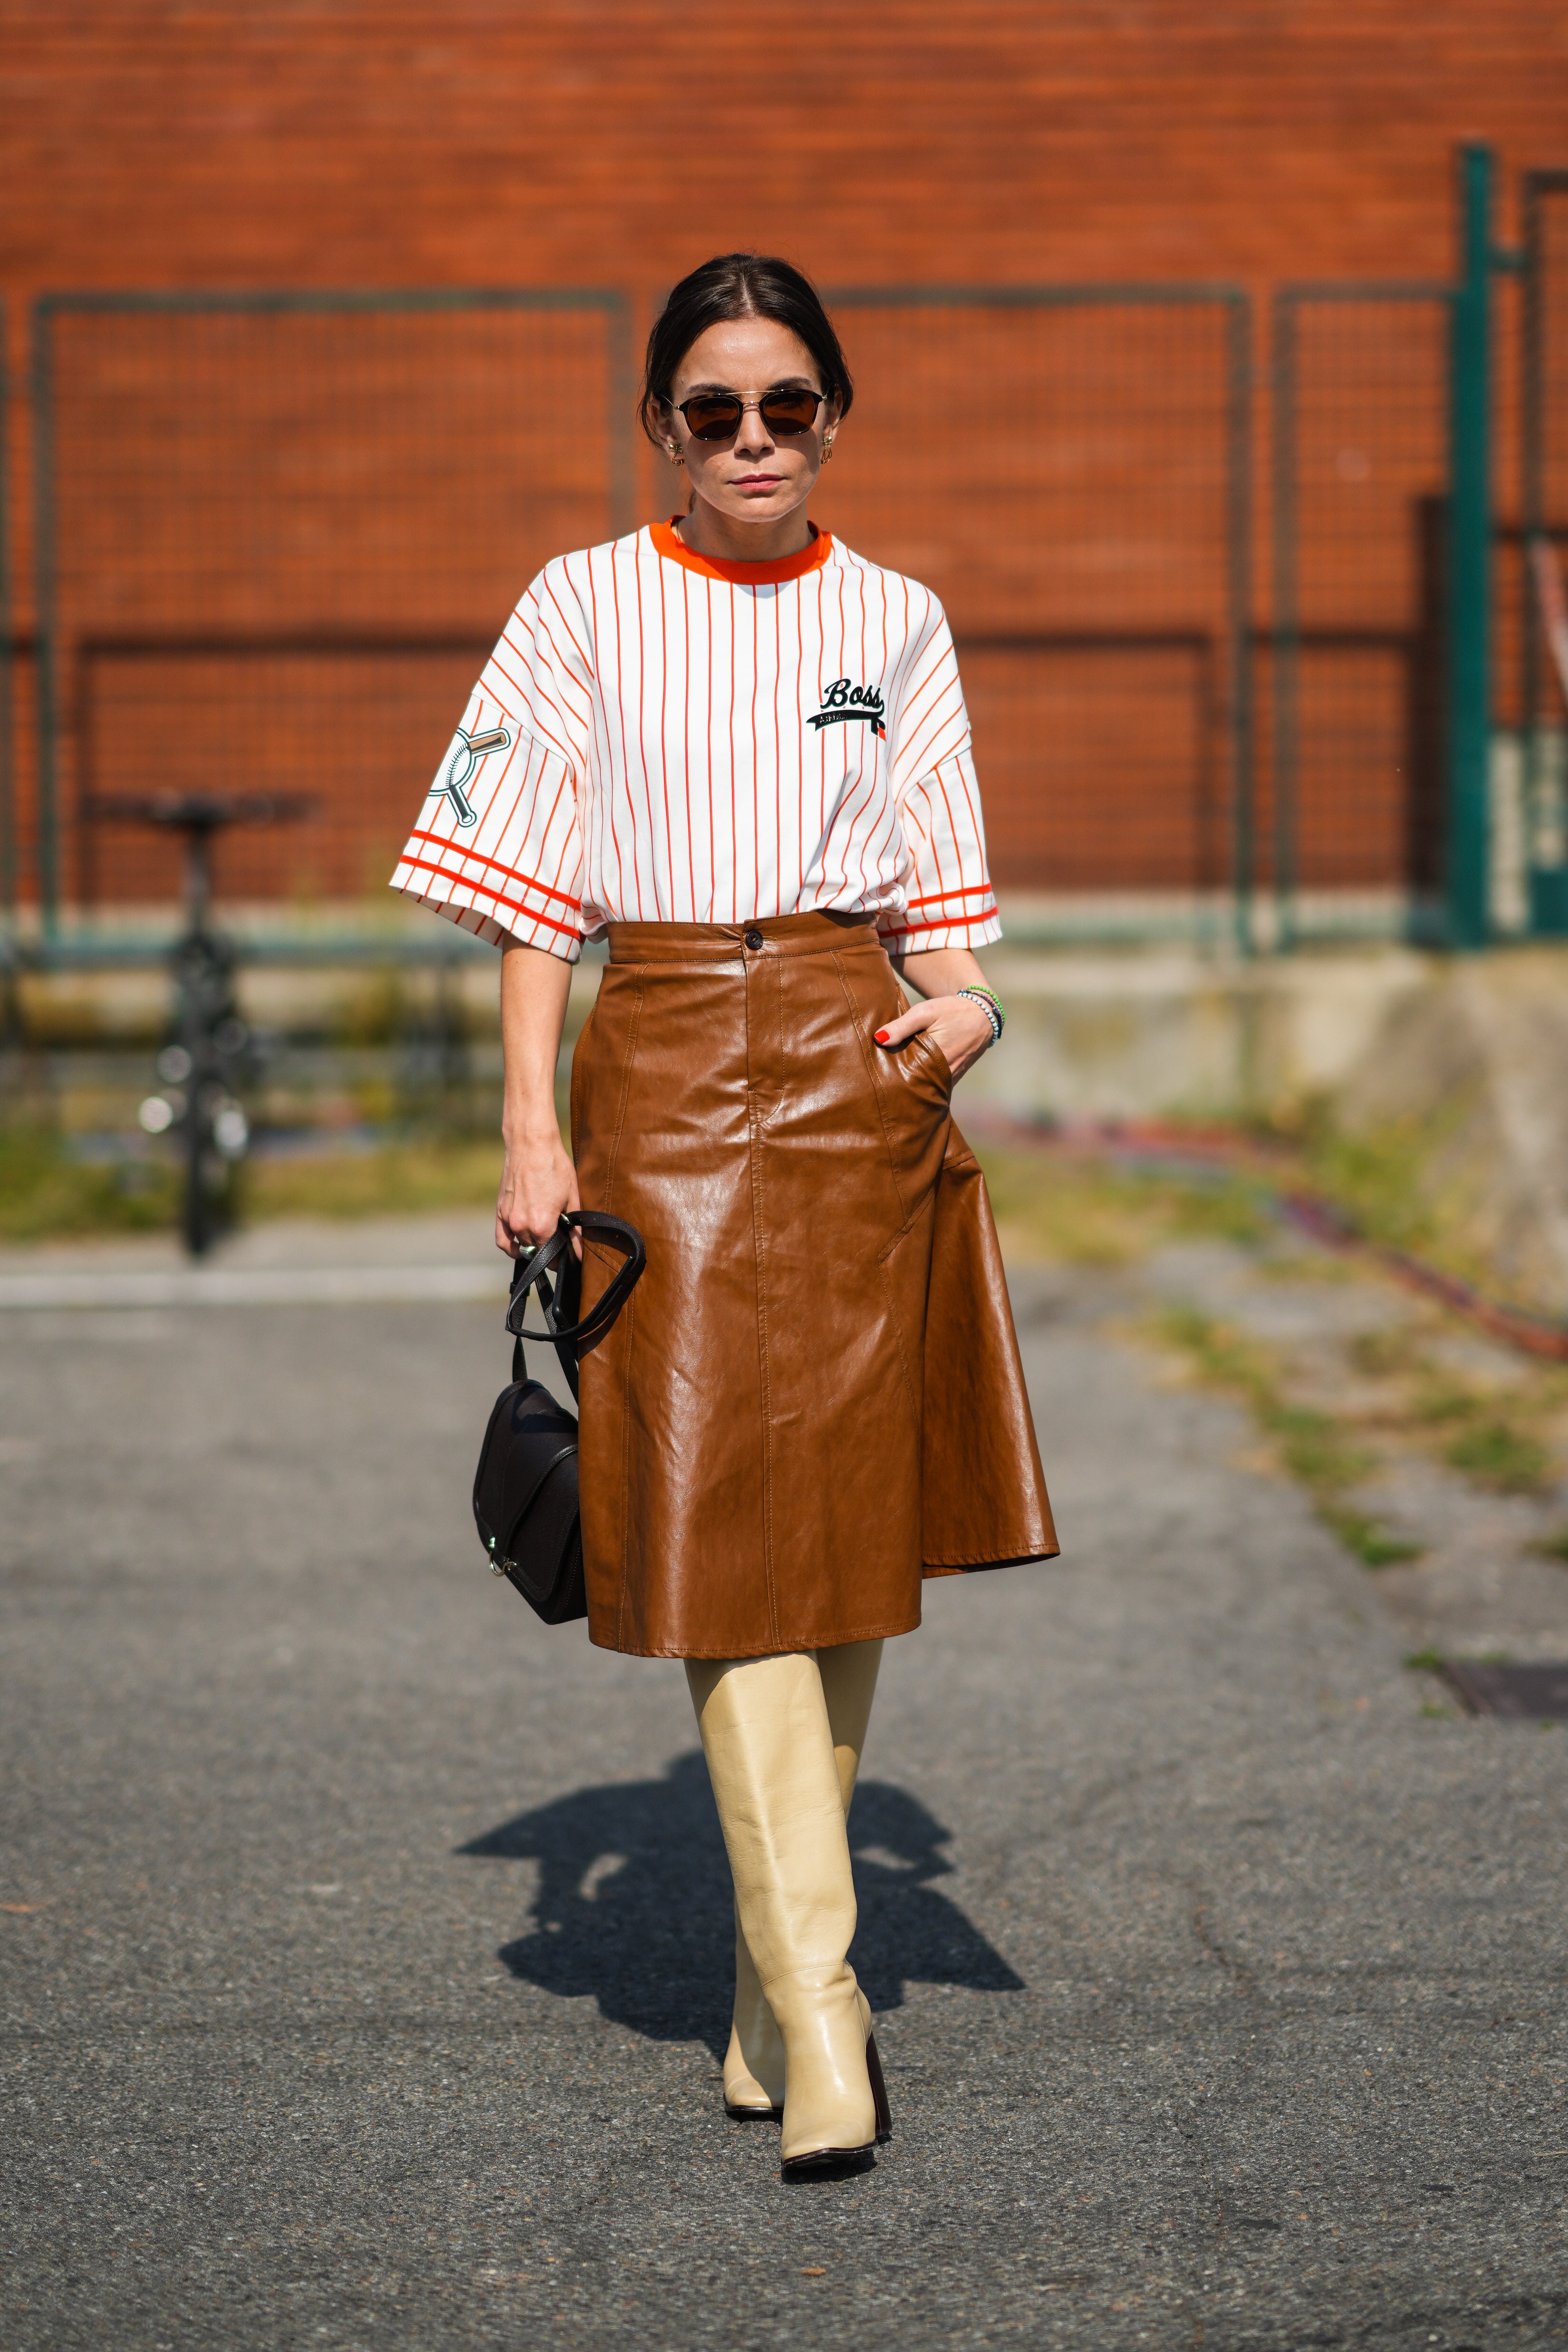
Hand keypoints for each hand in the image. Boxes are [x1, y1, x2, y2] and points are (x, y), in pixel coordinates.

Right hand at [495, 1128, 580, 1257]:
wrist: (531, 1143)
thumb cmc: (555, 1166)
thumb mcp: (572, 1197)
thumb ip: (574, 1230)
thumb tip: (578, 1253)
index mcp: (541, 1225)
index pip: (552, 1257)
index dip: (562, 1258)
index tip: (568, 1256)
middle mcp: (521, 1226)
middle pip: (536, 1252)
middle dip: (549, 1252)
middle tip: (560, 1244)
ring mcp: (508, 1219)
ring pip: (520, 1248)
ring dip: (532, 1249)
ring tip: (543, 1241)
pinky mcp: (500, 1211)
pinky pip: (502, 1240)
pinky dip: (511, 1247)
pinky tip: (521, 1246)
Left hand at [874, 992, 993, 1082]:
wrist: (981, 1014)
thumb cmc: (952, 1011)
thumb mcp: (926, 1012)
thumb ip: (902, 1026)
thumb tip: (879, 1039)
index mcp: (937, 1058)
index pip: (907, 1076)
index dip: (892, 1076)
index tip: (877, 1075)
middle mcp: (946, 1073)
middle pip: (916, 1085)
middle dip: (899, 1084)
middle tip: (881, 1081)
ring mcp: (951, 1078)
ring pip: (926, 1087)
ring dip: (912, 1084)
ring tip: (892, 1081)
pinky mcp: (954, 1077)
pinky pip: (935, 1085)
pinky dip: (923, 1082)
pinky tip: (910, 1077)